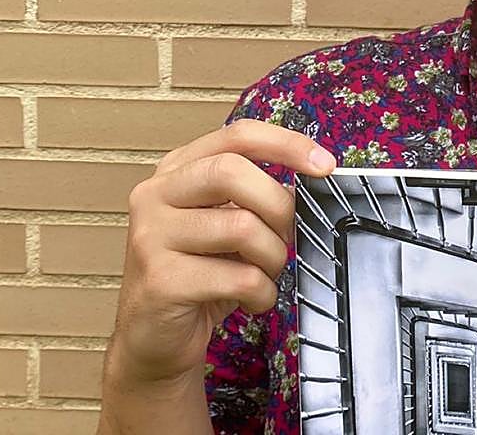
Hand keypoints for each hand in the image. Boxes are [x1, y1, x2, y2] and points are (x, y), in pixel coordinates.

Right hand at [104, 119, 335, 389]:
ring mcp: (151, 237)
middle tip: (290, 236)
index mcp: (177, 171)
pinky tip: (253, 300)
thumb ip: (256, 196)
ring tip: (266, 274)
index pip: (237, 136)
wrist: (153, 339)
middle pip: (232, 173)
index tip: (326, 165)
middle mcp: (156, 195)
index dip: (286, 144)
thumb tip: (312, 180)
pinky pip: (239, 278)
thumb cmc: (201, 274)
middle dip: (279, 206)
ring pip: (242, 227)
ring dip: (273, 257)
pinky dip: (262, 293)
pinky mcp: (161, 282)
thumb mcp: (227, 223)